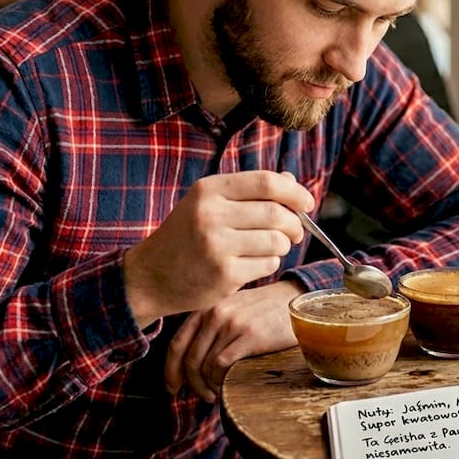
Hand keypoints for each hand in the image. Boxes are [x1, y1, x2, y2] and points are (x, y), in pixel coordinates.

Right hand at [124, 170, 311, 325]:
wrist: (152, 276)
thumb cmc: (187, 236)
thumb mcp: (209, 204)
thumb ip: (249, 191)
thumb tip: (292, 183)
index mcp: (208, 190)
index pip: (266, 182)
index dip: (294, 192)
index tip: (307, 203)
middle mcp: (210, 214)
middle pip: (276, 213)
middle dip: (295, 224)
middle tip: (296, 232)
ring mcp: (216, 245)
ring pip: (276, 241)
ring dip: (283, 246)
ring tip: (270, 248)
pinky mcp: (224, 274)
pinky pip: (268, 264)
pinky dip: (269, 263)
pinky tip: (252, 263)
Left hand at [164, 280, 304, 400]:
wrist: (293, 299)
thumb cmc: (262, 309)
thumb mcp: (229, 308)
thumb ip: (209, 326)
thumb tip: (188, 362)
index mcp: (205, 307)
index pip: (177, 343)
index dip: (170, 370)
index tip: (172, 387)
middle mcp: (214, 312)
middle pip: (190, 359)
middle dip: (192, 384)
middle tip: (203, 396)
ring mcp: (231, 323)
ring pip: (205, 365)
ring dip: (208, 385)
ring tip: (217, 393)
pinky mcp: (248, 335)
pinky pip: (221, 365)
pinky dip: (220, 380)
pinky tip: (226, 385)